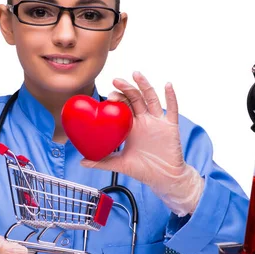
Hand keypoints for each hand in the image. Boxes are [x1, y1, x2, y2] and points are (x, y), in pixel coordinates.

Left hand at [81, 71, 203, 216]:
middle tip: (116, 81)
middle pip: (136, 98)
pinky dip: (171, 97)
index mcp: (131, 126)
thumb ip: (102, 162)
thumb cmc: (143, 169)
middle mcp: (144, 120)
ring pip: (151, 99)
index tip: (108, 96)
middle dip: (126, 88)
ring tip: (136, 74)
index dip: (117, 98)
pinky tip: (167, 85)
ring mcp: (157, 121)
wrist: (164, 178)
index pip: (123, 106)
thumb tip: (82, 162)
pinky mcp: (171, 126)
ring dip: (144, 85)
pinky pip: (172, 109)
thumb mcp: (120, 164)